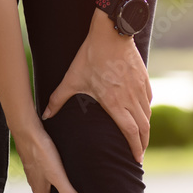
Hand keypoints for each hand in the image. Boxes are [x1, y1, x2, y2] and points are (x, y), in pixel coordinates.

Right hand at [12, 122, 88, 192]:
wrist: (26, 129)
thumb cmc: (41, 152)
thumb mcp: (58, 177)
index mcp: (39, 191)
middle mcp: (35, 182)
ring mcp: (35, 170)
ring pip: (49, 184)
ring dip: (61, 187)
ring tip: (76, 187)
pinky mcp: (37, 158)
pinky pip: (48, 171)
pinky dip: (57, 174)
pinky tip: (66, 168)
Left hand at [42, 13, 151, 162]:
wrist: (112, 33)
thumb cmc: (91, 56)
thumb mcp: (72, 79)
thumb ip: (58, 99)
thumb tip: (45, 115)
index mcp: (114, 102)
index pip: (130, 132)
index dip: (134, 147)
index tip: (136, 159)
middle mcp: (130, 98)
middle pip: (143, 128)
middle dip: (143, 144)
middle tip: (139, 155)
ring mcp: (139, 89)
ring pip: (147, 116)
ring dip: (146, 130)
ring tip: (141, 139)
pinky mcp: (144, 79)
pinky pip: (148, 101)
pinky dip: (146, 112)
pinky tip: (142, 115)